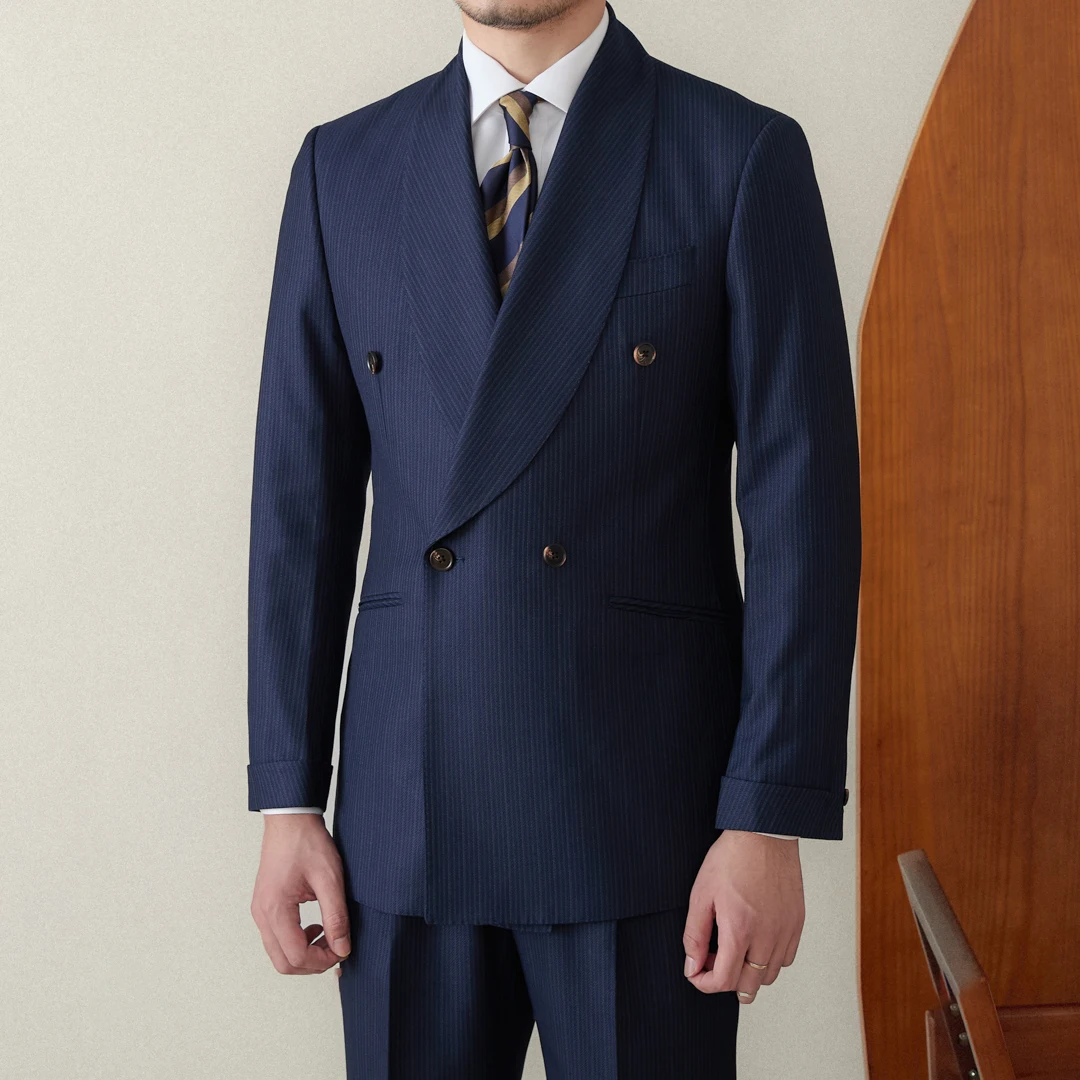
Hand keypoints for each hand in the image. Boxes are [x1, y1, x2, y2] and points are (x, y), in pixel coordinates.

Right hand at [250, 813, 350, 973]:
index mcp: (275, 909)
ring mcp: (260, 911)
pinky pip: (277, 939)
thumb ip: (336, 916)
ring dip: (304, 954)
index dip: (322, 960)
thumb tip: (342, 949)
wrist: (290, 819)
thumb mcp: (330, 878)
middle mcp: (262, 914)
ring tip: (328, 934)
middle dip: (313, 963)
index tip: (343, 950)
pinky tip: (316, 926)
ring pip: (279, 954)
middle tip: (337, 948)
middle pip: (283, 963)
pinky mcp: (264, 906)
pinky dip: (296, 942)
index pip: (296, 956)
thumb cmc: (307, 842)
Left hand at [682, 830, 804, 1001]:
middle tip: (712, 959)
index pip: (723, 981)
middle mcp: (767, 937)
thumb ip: (695, 935)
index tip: (696, 972)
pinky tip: (755, 940)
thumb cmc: (732, 858)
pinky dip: (770, 960)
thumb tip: (692, 965)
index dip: (704, 983)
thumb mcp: (701, 894)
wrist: (763, 834)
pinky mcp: (797, 924)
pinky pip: (786, 958)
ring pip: (769, 976)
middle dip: (725, 981)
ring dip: (748, 972)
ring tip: (734, 949)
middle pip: (748, 986)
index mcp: (739, 930)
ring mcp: (785, 932)